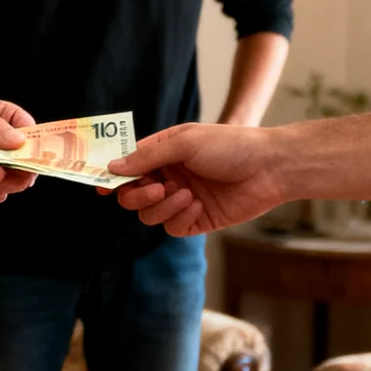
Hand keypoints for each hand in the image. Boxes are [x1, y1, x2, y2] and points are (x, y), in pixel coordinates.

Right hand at [107, 124, 286, 235]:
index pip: (127, 168)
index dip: (112, 177)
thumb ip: (148, 157)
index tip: (100, 185)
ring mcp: (182, 200)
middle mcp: (169, 178)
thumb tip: (112, 168)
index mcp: (164, 154)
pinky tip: (198, 206)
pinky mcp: (197, 221)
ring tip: (186, 194)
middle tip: (154, 189)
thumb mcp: (185, 142)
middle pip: (132, 196)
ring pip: (149, 214)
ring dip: (162, 207)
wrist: (271, 167)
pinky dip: (180, 218)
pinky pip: (173, 228)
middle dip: (136, 195)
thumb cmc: (231, 145)